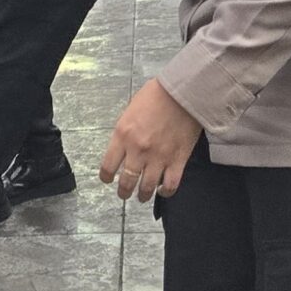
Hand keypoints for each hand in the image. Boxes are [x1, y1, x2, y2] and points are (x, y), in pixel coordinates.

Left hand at [99, 79, 202, 203]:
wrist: (184, 93)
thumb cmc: (157, 95)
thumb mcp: (130, 110)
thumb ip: (125, 131)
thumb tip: (124, 145)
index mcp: (122, 135)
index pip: (108, 166)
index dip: (106, 177)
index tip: (108, 180)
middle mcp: (138, 150)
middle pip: (127, 182)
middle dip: (124, 192)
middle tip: (124, 194)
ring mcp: (158, 158)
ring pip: (147, 188)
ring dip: (143, 195)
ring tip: (142, 197)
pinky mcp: (177, 161)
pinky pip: (170, 185)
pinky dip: (166, 192)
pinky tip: (163, 191)